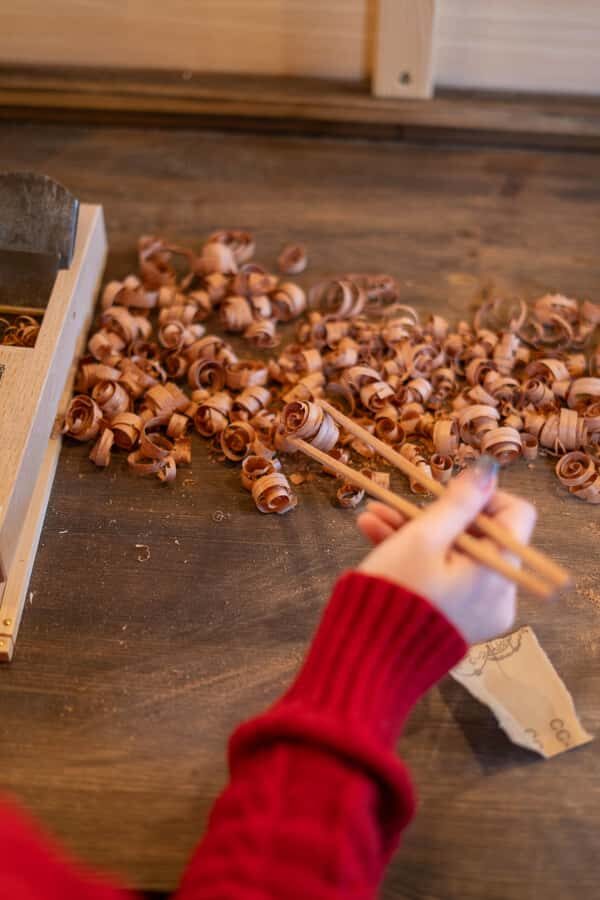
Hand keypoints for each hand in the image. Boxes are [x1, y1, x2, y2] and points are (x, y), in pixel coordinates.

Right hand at [356, 457, 536, 643]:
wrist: (367, 660)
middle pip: (478, 536)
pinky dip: (417, 561)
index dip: (481, 496)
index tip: (444, 495)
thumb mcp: (423, 538)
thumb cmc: (397, 592)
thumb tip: (487, 471)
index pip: (515, 515)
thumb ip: (457, 503)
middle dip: (434, 516)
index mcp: (499, 571)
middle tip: (396, 506)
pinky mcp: (456, 622)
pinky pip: (444, 580)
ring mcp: (477, 611)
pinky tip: (375, 537)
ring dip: (415, 533)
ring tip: (371, 518)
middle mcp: (498, 594)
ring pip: (454, 556)